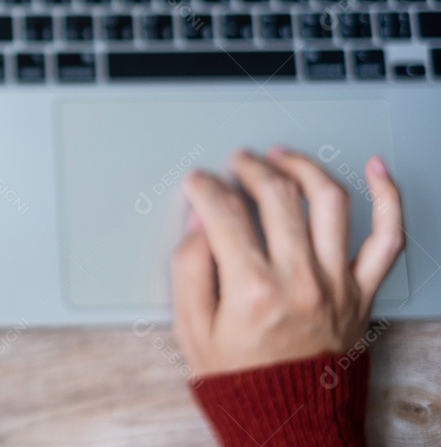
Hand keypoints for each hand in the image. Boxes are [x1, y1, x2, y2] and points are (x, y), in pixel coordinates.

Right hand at [172, 148, 403, 376]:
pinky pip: (388, 238)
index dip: (204, 187)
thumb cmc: (241, 378)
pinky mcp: (362, 292)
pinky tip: (378, 171)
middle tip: (236, 164)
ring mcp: (337, 283)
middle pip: (277, 196)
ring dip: (303, 168)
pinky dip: (389, 198)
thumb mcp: (192, 329)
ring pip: (329, 201)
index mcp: (252, 290)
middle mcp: (300, 280)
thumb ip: (189, 268)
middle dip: (250, 168)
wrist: (290, 423)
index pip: (223, 213)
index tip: (197, 182)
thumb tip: (197, 222)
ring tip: (282, 158)